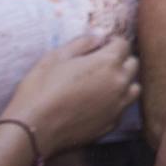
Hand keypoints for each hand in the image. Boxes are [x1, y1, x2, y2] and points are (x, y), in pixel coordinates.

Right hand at [2, 35, 139, 155]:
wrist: (32, 130)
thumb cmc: (40, 90)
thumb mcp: (55, 57)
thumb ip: (82, 43)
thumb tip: (99, 36)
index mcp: (108, 63)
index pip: (123, 44)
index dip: (112, 42)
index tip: (101, 45)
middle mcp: (119, 83)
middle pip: (132, 64)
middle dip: (120, 60)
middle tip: (101, 63)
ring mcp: (118, 105)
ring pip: (134, 87)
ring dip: (124, 82)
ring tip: (104, 83)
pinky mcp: (112, 123)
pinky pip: (122, 108)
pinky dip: (115, 102)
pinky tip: (98, 103)